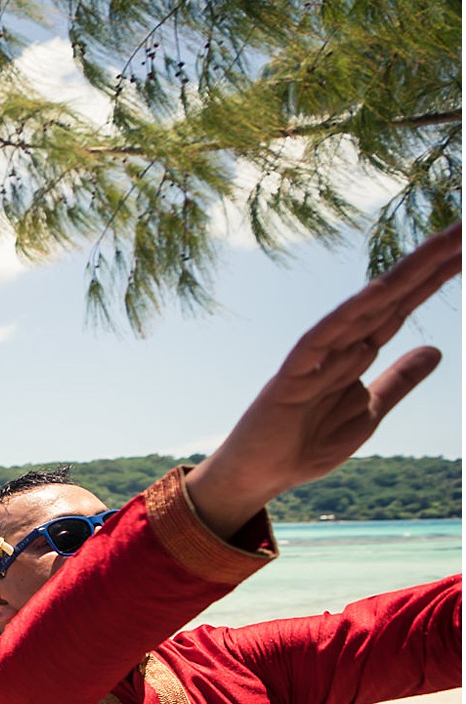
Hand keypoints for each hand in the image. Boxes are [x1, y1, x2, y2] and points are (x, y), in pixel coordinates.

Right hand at [188, 224, 459, 534]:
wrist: (258, 476)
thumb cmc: (304, 446)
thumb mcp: (367, 413)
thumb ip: (398, 382)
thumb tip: (435, 349)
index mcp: (356, 354)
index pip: (400, 308)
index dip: (433, 279)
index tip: (463, 249)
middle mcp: (340, 346)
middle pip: (391, 297)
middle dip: (428, 263)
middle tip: (462, 227)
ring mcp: (316, 357)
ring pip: (365, 307)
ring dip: (404, 275)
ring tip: (442, 243)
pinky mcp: (291, 375)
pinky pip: (323, 337)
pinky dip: (349, 313)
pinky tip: (380, 289)